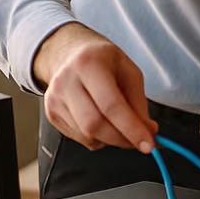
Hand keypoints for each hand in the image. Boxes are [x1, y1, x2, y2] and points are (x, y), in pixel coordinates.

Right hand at [34, 23, 156, 151]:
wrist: (71, 54)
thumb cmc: (103, 61)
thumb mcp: (129, 71)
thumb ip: (139, 102)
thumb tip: (148, 132)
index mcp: (89, 65)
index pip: (111, 105)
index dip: (132, 129)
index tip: (148, 144)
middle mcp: (67, 81)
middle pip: (95, 124)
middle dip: (122, 139)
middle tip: (139, 140)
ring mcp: (55, 99)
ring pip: (86, 135)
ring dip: (111, 140)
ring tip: (122, 128)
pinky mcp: (51, 113)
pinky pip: (79, 137)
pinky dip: (97, 138)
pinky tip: (103, 124)